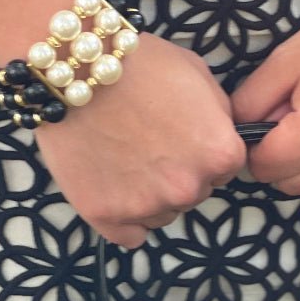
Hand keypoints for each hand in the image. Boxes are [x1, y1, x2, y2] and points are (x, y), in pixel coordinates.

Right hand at [33, 33, 245, 248]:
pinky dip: (125, 219)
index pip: (225, 169)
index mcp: (221, 154)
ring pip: (163, 215)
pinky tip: (114, 190)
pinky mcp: (106, 216)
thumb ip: (220, 115)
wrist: (74, 67)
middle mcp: (189, 187)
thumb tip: (223, 137)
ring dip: (151, 196)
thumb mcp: (199, 75)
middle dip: (177, 173)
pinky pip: (130, 236)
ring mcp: (147, 206)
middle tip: (146, 142)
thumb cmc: (138, 64)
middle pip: (194, 193)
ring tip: (124, 158)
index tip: (178, 135)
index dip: (201, 151)